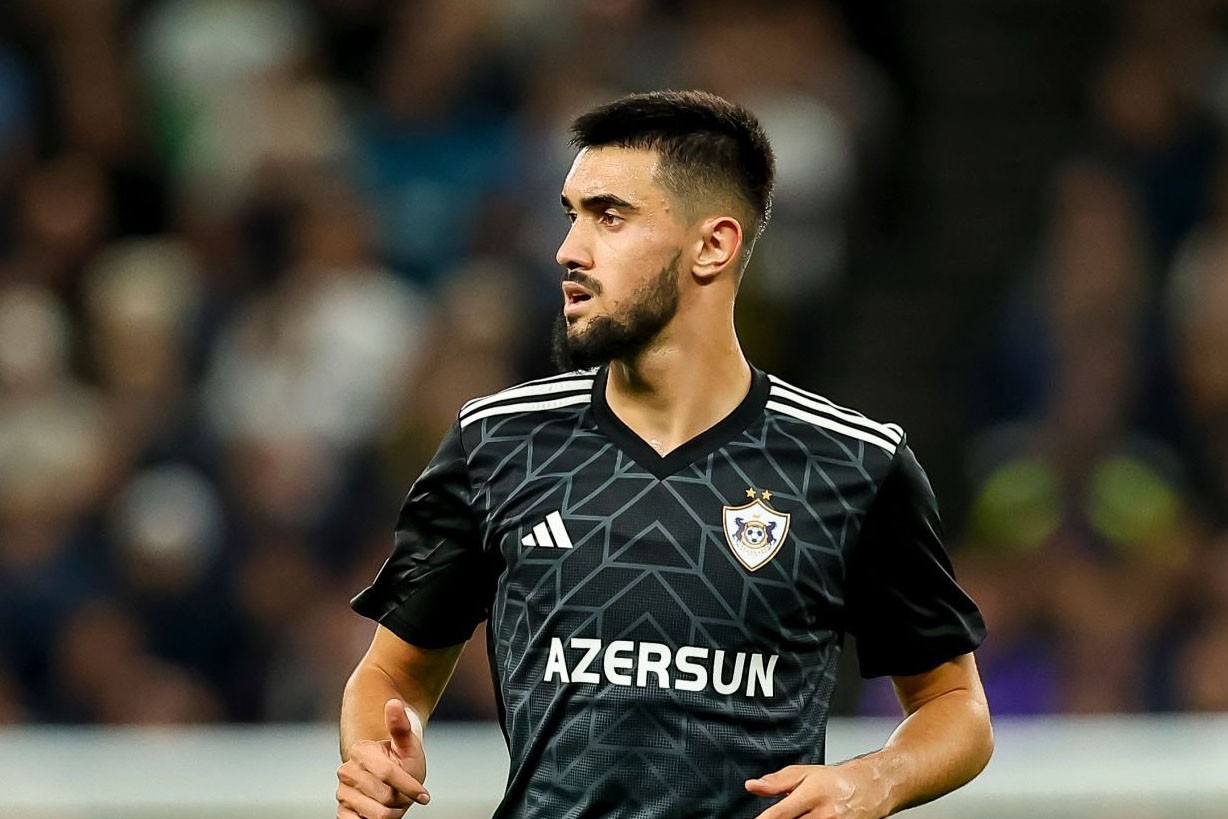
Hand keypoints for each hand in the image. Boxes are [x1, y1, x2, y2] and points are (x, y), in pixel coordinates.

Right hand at [336, 699, 430, 818]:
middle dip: (401, 799)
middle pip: (384, 796)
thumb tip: (394, 702)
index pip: (388, 773)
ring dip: (392, 812)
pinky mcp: (342, 812)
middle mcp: (346, 771)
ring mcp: (342, 792)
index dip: (409, 786)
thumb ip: (400, 726)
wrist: (389, 778)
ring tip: (393, 801)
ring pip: (375, 813)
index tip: (425, 796)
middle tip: (404, 793)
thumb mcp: (407, 745)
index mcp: (361, 751)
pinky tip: (381, 811)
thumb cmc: (402, 760)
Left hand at [745, 763, 882, 818]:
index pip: (781, 814)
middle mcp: (825, 814)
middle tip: (778, 816)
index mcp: (813, 794)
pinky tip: (808, 818)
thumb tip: (752, 786)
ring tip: (799, 814)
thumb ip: (777, 781)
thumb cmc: (836, 781)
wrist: (869, 789)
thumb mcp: (805, 773)